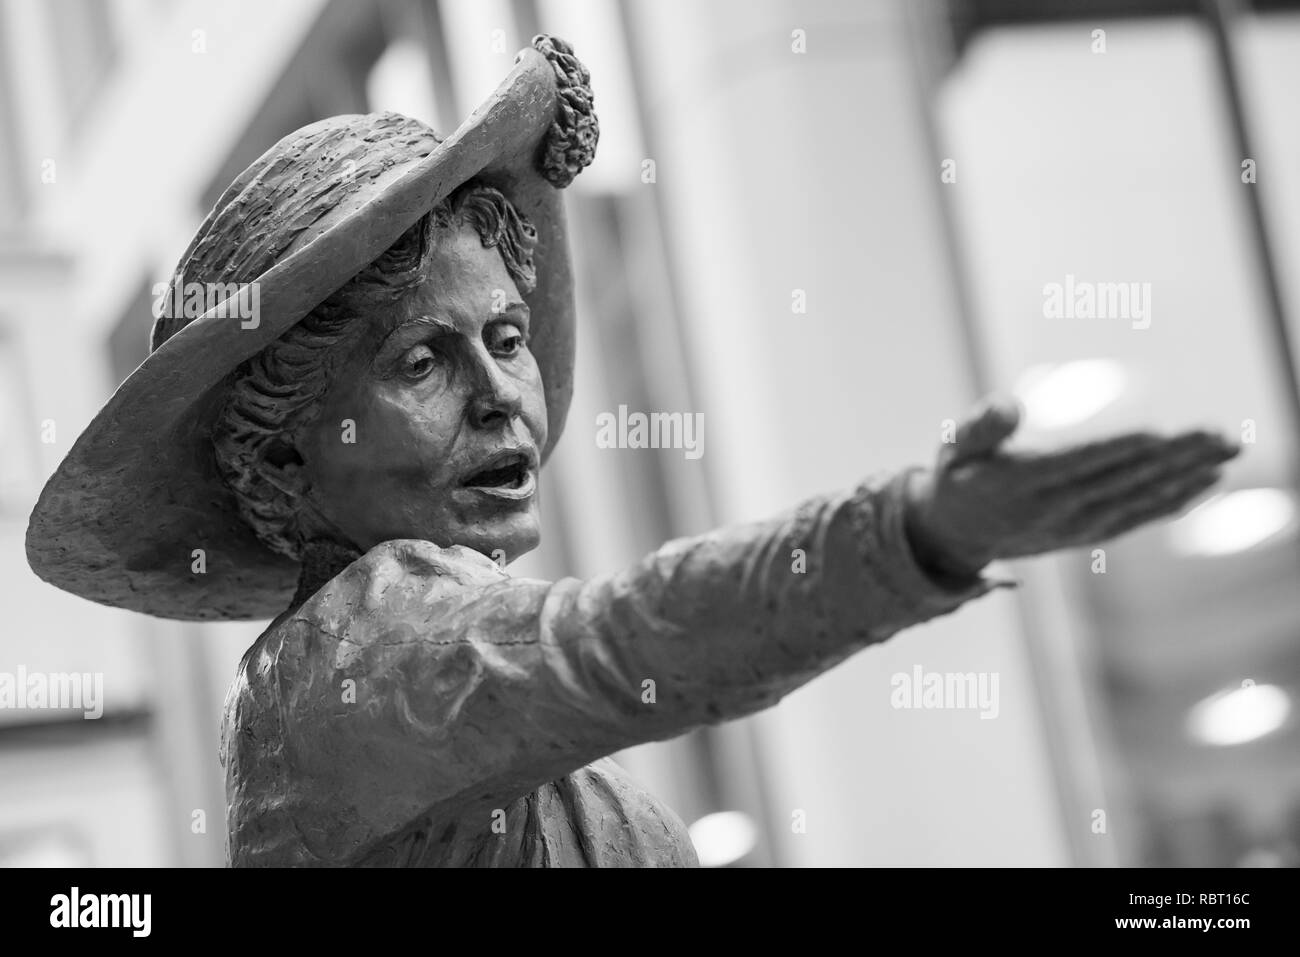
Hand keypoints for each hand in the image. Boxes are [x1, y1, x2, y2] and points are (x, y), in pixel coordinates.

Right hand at [903, 394, 1241, 579]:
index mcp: (1020, 483)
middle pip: (1122, 479)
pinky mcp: (1089, 534)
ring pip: (1139, 498)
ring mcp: (1075, 526)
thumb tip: (1009, 407)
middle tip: (1221, 432)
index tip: (1159, 432)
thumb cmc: (960, 476)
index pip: (1077, 462)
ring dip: (1188, 474)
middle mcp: (1053, 509)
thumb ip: (981, 425)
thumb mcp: (956, 445)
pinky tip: (1207, 480)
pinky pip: (1139, 517)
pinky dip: (1175, 500)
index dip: (1118, 448)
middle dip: (1175, 456)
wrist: (956, 536)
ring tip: (1229, 449)